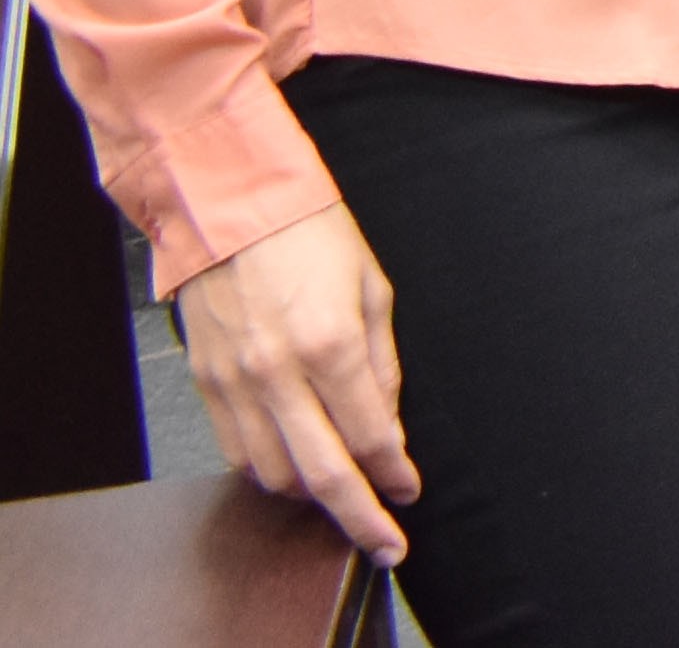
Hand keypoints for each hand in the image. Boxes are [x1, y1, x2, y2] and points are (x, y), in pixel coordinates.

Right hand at [175, 207, 413, 563]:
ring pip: (272, 473)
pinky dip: (266, 469)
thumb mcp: (372, 291)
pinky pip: (235, 450)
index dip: (393, 475)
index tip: (408, 490)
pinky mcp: (204, 382)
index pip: (369, 438)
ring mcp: (235, 382)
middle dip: (359, 517)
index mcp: (331, 346)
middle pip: (321, 475)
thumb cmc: (308, 236)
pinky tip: (292, 465)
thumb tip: (386, 426)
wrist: (228, 204)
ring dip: (310, 495)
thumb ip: (381, 366)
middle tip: (384, 539)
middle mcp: (279, 373)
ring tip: (340, 495)